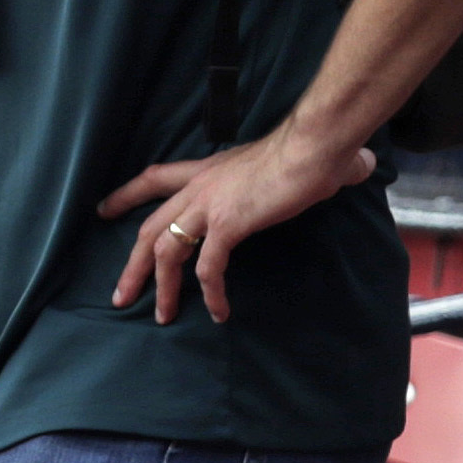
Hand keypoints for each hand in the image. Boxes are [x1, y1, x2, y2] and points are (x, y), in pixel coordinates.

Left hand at [99, 122, 378, 324]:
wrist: (315, 146)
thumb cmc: (312, 148)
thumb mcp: (295, 159)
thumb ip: (313, 167)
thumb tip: (358, 162)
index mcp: (206, 170)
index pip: (152, 178)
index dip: (126, 196)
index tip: (103, 212)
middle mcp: (199, 187)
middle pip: (150, 228)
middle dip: (133, 264)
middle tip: (122, 294)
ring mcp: (210, 206)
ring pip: (167, 252)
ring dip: (161, 288)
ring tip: (161, 316)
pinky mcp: (228, 225)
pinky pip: (208, 268)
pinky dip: (209, 293)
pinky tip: (218, 312)